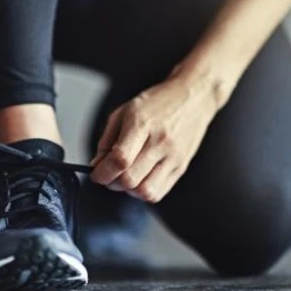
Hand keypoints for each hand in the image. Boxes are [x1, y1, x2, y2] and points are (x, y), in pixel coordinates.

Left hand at [89, 74, 220, 202]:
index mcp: (142, 124)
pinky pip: (159, 192)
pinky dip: (144, 192)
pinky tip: (141, 178)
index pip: (120, 159)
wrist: (193, 98)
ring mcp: (174, 157)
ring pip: (145, 192)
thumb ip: (107, 140)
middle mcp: (160, 142)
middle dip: (112, 183)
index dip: (103, 173)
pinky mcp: (181, 167)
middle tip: (109, 175)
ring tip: (127, 177)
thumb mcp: (125, 111)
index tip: (97, 174)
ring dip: (129, 190)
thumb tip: (97, 166)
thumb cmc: (158, 102)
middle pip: (130, 179)